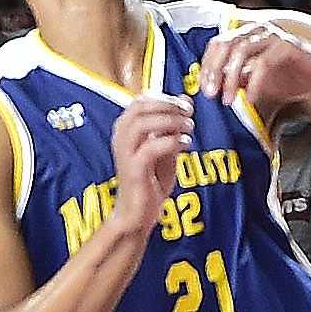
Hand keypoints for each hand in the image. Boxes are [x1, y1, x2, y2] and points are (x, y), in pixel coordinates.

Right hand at [109, 92, 193, 225]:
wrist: (137, 214)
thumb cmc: (150, 180)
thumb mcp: (166, 147)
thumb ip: (173, 124)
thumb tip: (185, 99)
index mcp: (127, 128)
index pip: (142, 99)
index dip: (166, 97)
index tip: (186, 105)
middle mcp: (121, 137)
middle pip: (140, 106)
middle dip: (169, 105)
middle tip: (189, 113)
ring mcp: (125, 154)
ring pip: (141, 123)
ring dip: (170, 121)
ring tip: (188, 127)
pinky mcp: (133, 171)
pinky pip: (149, 148)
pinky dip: (170, 141)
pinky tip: (184, 143)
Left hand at [197, 20, 310, 110]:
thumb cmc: (294, 77)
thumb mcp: (257, 82)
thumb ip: (237, 80)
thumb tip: (214, 87)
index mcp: (248, 37)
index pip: (217, 44)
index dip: (207, 65)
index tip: (202, 88)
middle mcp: (258, 31)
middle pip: (225, 44)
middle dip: (213, 71)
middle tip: (210, 94)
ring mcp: (273, 36)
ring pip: (241, 50)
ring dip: (230, 76)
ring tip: (228, 99)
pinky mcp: (288, 46)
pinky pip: (264, 62)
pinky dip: (255, 82)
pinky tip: (251, 97)